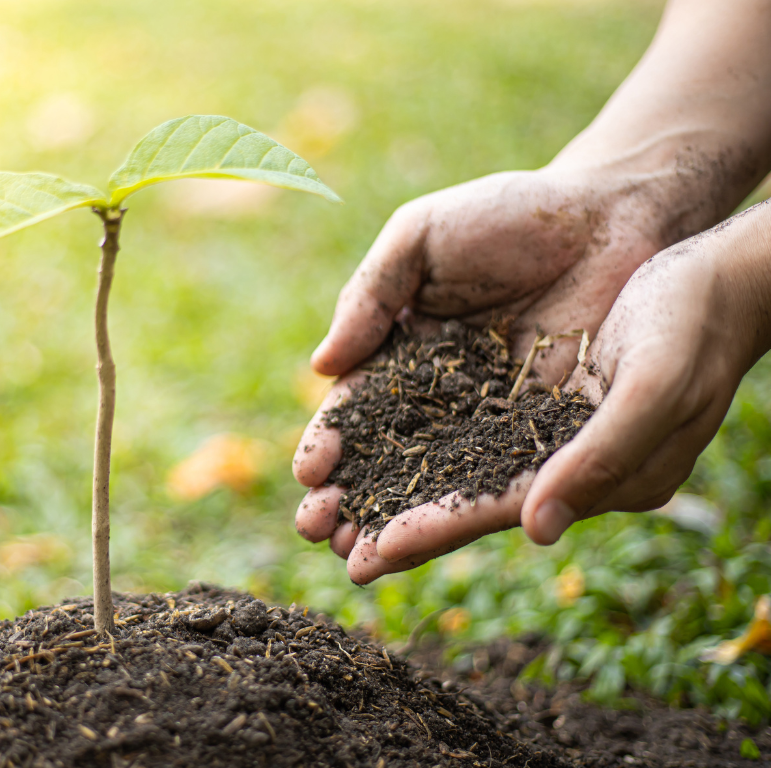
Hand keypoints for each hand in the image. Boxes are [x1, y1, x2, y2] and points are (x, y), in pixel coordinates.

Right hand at [293, 165, 692, 580]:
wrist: (613, 215)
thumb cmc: (511, 215)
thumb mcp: (421, 238)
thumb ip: (368, 296)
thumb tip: (321, 367)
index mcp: (402, 353)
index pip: (356, 411)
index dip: (329, 443)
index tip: (309, 472)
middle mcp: (441, 399)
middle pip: (384, 462)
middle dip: (347, 500)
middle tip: (317, 530)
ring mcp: (492, 423)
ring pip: (433, 486)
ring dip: (394, 526)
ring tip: (358, 562)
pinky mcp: (547, 438)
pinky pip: (499, 483)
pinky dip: (462, 518)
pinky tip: (429, 546)